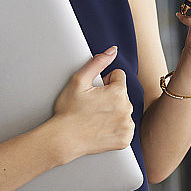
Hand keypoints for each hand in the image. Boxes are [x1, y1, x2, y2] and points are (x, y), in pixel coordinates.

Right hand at [53, 46, 134, 160]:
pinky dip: (116, 127)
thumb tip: (113, 50)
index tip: (93, 92)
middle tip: (92, 105)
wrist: (63, 139)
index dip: (104, 81)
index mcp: (118, 92)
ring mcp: (127, 126)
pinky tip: (101, 128)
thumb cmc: (68, 111)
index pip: (118, 76)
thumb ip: (98, 62)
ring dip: (114, 111)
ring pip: (123, 110)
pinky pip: (125, 127)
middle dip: (109, 96)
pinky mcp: (125, 140)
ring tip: (95, 117)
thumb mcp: (79, 80)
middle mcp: (127, 109)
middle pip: (122, 94)